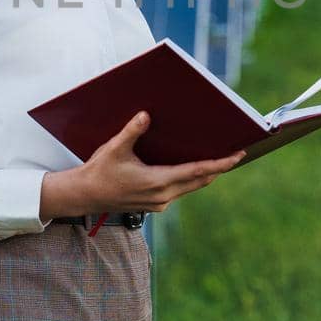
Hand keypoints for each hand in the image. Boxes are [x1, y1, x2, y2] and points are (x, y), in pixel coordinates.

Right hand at [40, 111, 244, 217]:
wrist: (83, 196)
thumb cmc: (98, 172)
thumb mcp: (114, 148)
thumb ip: (132, 131)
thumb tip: (145, 115)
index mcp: (158, 182)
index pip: (198, 171)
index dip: (220, 164)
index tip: (237, 156)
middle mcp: (163, 196)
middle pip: (200, 180)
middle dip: (219, 168)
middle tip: (236, 153)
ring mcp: (159, 203)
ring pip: (191, 187)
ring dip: (205, 174)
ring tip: (219, 160)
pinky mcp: (154, 205)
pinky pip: (180, 191)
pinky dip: (190, 179)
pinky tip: (192, 169)